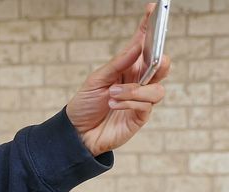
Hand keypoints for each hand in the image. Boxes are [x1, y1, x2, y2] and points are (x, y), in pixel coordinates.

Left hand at [65, 3, 169, 156]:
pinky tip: (114, 104)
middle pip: (161, 66)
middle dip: (160, 61)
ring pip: (157, 88)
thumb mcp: (96, 81)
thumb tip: (137, 45)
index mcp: (127, 69)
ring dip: (135, 90)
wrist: (76, 134)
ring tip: (113, 95)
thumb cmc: (84, 105)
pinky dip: (130, 102)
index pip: (143, 46)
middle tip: (151, 59)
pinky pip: (146, 105)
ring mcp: (141, 100)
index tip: (154, 10)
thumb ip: (117, 64)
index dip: (149, 28)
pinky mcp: (140, 117)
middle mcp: (138, 82)